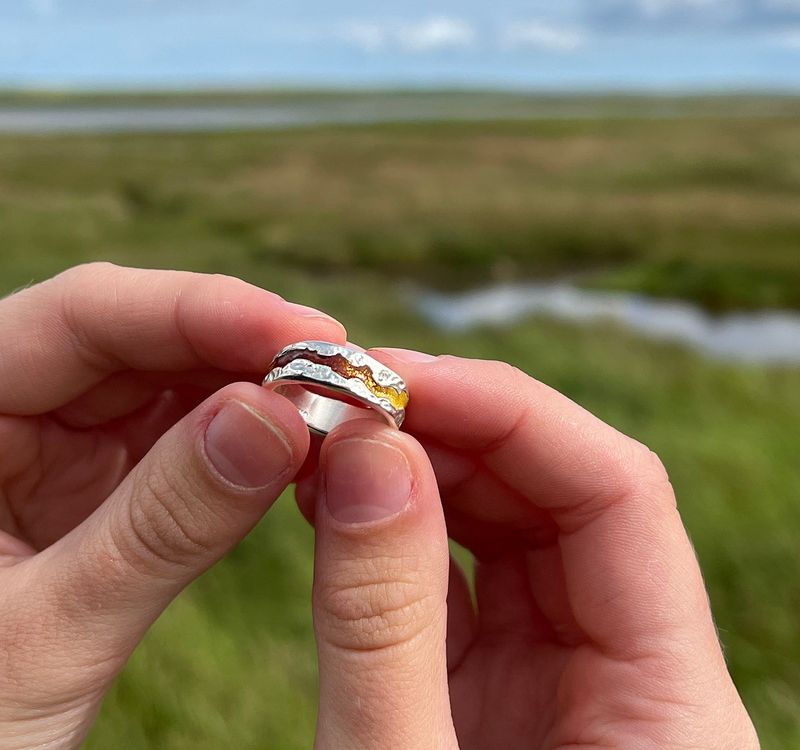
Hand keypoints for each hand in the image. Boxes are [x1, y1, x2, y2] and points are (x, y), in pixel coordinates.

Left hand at [0, 263, 345, 749]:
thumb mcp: (47, 638)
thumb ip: (160, 527)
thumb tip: (278, 418)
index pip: (79, 318)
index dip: (197, 310)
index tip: (303, 334)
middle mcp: (12, 410)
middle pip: (141, 338)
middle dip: (246, 348)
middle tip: (344, 374)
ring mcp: (66, 444)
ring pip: (176, 380)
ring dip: (261, 388)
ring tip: (338, 409)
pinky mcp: (111, 481)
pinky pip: (192, 434)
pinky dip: (253, 436)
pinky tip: (302, 446)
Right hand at [302, 350, 759, 748]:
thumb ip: (386, 619)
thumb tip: (365, 453)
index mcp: (669, 705)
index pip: (616, 493)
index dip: (510, 414)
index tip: (393, 380)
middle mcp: (626, 668)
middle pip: (559, 491)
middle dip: (451, 424)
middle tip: (341, 391)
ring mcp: (558, 671)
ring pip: (505, 521)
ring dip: (416, 462)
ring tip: (326, 430)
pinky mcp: (495, 683)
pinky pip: (455, 572)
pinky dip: (393, 521)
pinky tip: (333, 490)